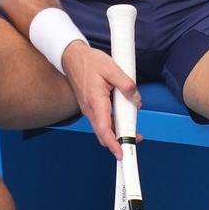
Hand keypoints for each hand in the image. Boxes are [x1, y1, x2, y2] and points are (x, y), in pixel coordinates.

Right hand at [62, 41, 140, 158]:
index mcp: (95, 101)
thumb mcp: (111, 68)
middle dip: (119, 140)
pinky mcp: (90, 106)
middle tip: (136, 139)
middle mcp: (90, 109)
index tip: (121, 153)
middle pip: (103, 133)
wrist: (72, 57)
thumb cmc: (89, 62)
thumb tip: (136, 98)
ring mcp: (88, 109)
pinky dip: (111, 124)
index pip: (103, 129)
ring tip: (133, 130)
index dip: (113, 143)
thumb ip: (126, 84)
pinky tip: (122, 118)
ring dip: (116, 132)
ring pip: (103, 128)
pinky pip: (101, 120)